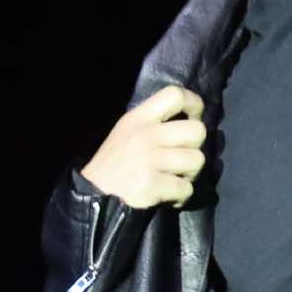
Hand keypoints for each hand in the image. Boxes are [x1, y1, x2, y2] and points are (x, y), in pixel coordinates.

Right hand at [78, 85, 206, 208]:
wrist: (93, 195)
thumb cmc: (114, 162)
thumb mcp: (127, 130)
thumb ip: (155, 122)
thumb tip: (191, 119)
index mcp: (139, 118)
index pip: (175, 95)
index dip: (194, 104)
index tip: (194, 118)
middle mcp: (146, 135)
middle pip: (197, 131)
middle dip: (196, 147)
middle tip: (182, 158)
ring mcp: (149, 160)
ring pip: (197, 160)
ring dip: (190, 174)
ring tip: (174, 178)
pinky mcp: (151, 185)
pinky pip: (186, 188)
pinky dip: (181, 196)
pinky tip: (169, 196)